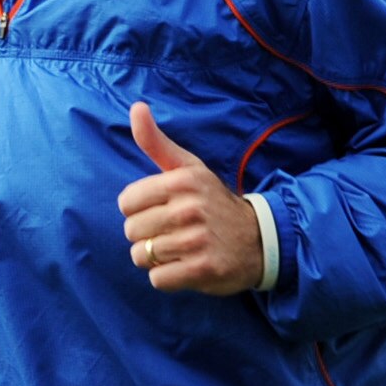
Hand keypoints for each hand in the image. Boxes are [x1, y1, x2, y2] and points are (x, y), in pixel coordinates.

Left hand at [117, 103, 263, 294]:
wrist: (259, 239)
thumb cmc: (213, 202)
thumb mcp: (189, 168)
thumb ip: (157, 142)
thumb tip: (136, 107)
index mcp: (182, 181)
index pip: (126, 203)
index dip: (138, 210)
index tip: (160, 210)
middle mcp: (190, 208)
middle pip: (132, 231)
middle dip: (146, 235)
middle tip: (172, 232)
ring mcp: (196, 241)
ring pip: (142, 256)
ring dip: (155, 258)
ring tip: (179, 249)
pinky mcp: (202, 269)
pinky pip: (158, 279)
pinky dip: (167, 277)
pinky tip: (185, 266)